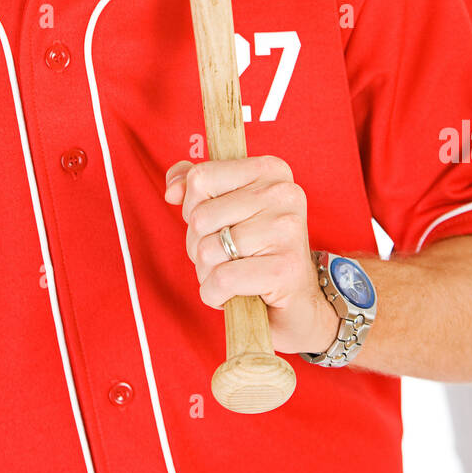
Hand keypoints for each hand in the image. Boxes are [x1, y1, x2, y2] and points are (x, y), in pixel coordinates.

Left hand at [163, 155, 338, 355]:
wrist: (299, 303)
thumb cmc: (258, 252)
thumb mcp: (228, 209)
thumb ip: (196, 187)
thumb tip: (172, 188)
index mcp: (270, 169)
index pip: (200, 177)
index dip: (193, 209)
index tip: (218, 225)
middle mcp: (283, 192)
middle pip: (200, 217)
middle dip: (198, 246)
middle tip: (225, 257)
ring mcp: (286, 229)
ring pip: (207, 251)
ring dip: (207, 274)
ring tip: (232, 275)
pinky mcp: (285, 268)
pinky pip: (221, 279)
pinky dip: (216, 294)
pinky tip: (233, 294)